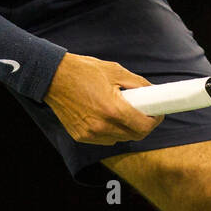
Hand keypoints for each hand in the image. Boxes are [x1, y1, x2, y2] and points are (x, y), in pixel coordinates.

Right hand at [44, 53, 163, 144]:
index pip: (144, 127)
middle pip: (134, 136)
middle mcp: (102, 126)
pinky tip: (106, 116)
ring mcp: (90, 134)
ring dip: (126, 129)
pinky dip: (111, 131)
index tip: (157, 113)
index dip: (155, 120)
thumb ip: (138, 84)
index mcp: (113, 110)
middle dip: (143, 125)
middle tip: (144, 111)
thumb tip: (154, 92)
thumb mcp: (115, 71)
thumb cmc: (84, 71)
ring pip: (120, 139)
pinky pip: (104, 139)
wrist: (53, 77)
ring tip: (122, 111)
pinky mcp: (80, 137)